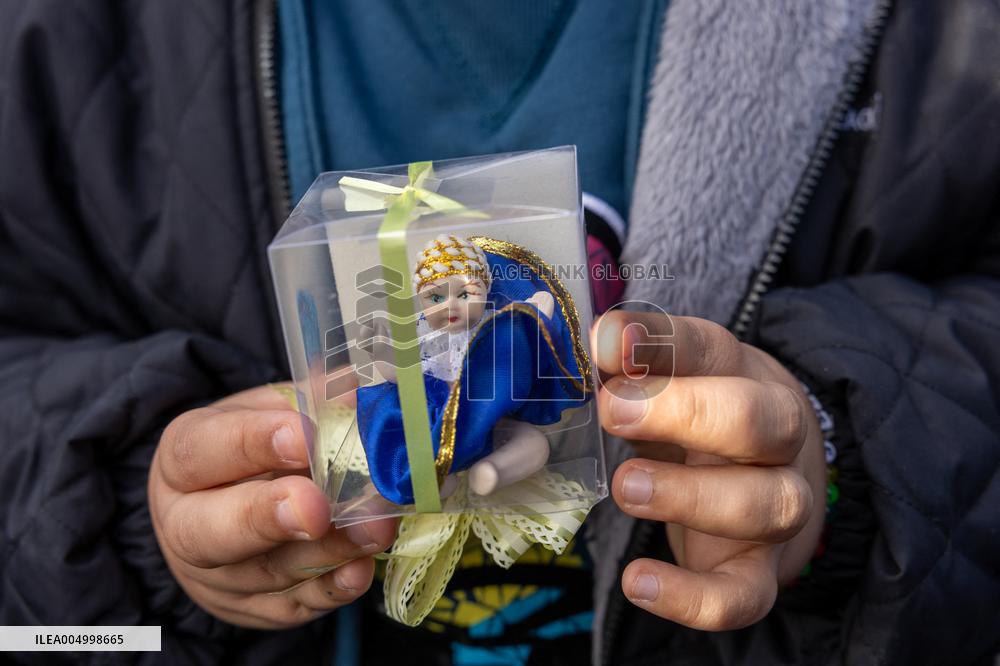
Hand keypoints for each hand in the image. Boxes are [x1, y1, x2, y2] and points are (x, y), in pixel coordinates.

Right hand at [148, 385, 395, 628]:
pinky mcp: (258, 610)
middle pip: (214, 531)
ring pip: (266, 572)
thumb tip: (359, 389)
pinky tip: (362, 568)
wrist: (230, 514)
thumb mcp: (270, 412)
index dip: (252, 442)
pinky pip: (294, 606)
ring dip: (326, 552)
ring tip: (374, 527)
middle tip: (318, 506)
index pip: (200, 452)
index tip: (305, 435)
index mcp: (183, 462)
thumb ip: (309, 400)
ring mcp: (221, 576)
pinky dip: (333, 589)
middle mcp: (188, 526)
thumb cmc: (255, 451)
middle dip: (269, 517)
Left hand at [593, 311, 825, 629]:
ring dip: (691, 496)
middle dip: (687, 412)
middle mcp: (774, 439)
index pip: (710, 349)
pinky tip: (637, 582)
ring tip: (625, 486)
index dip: (660, 343)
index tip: (606, 344)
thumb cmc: (700, 420)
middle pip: (762, 420)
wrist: (767, 480)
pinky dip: (691, 597)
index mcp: (743, 377)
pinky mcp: (758, 572)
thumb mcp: (669, 384)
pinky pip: (742, 595)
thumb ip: (631, 367)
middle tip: (614, 412)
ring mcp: (775, 508)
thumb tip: (592, 345)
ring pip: (767, 505)